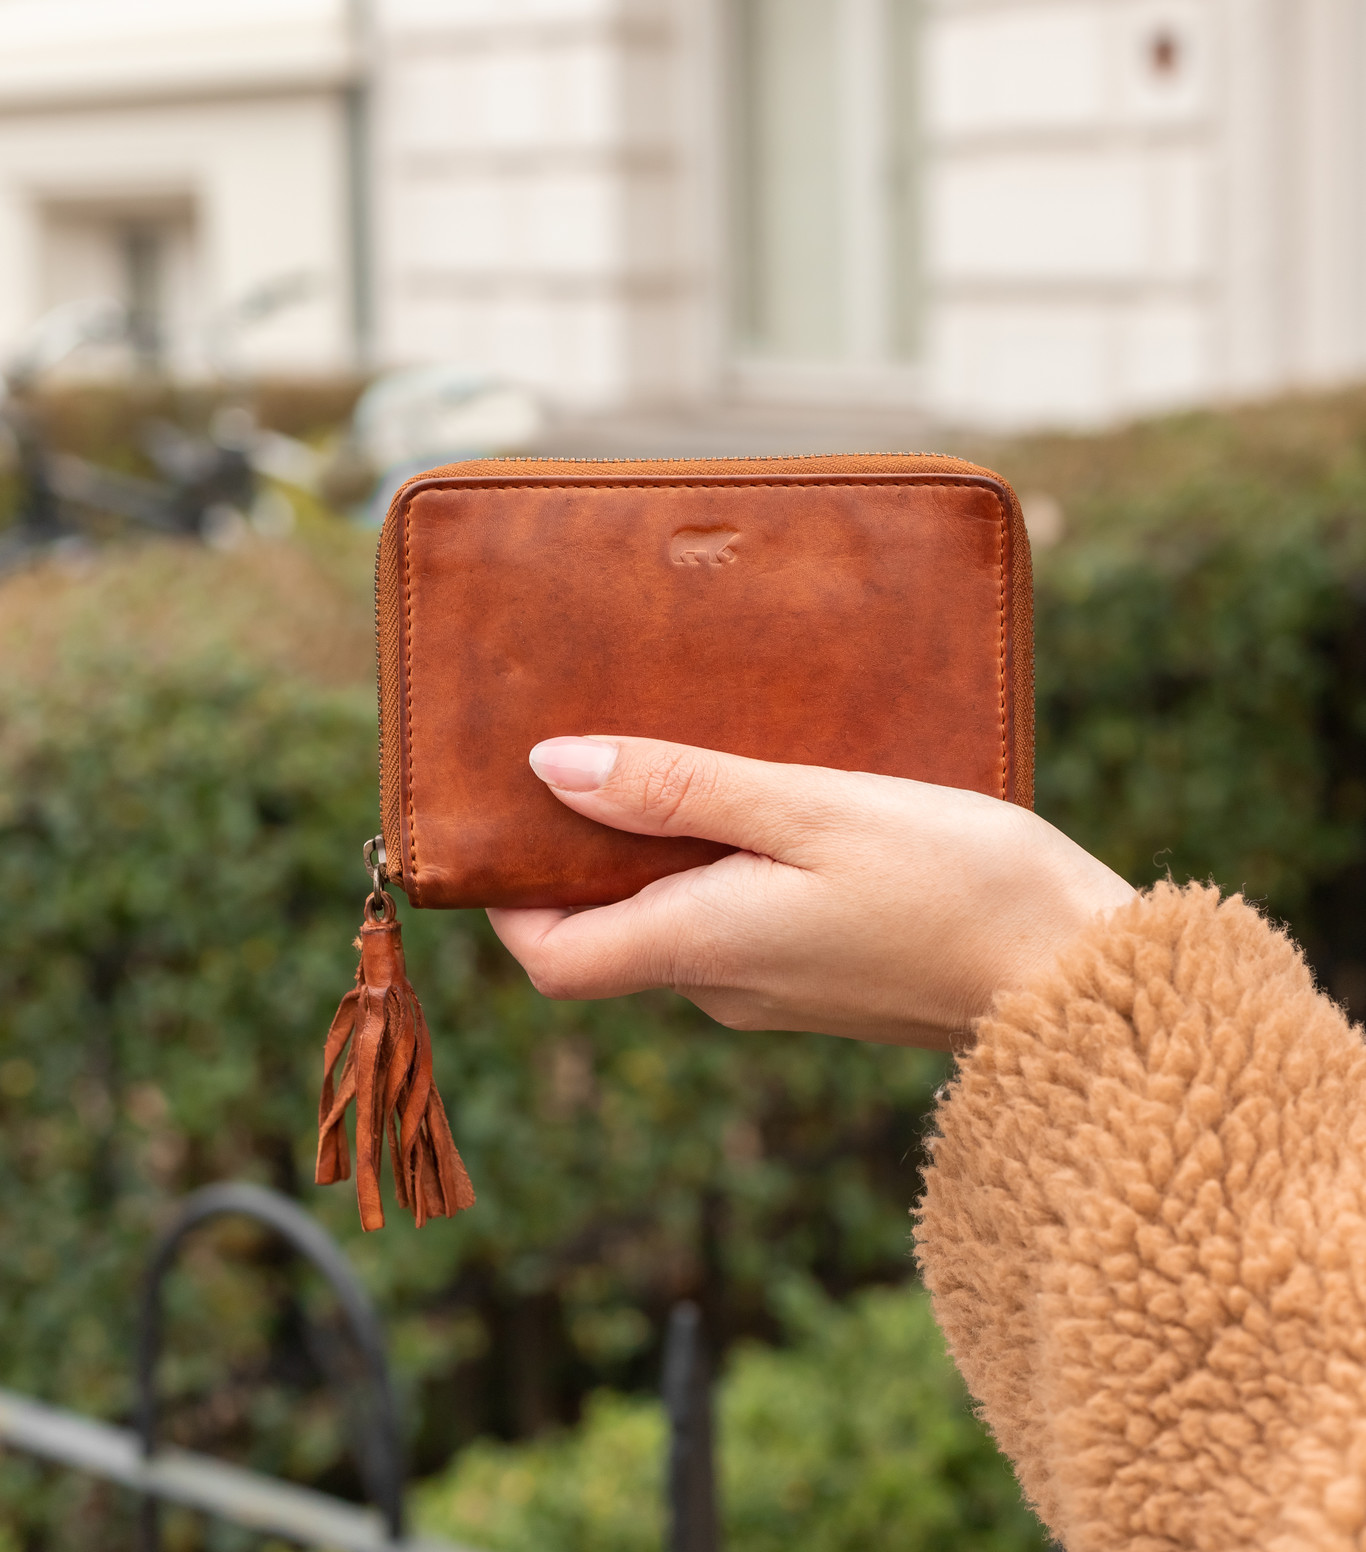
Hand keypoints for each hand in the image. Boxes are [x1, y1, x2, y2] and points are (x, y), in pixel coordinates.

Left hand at [487, 737, 1132, 1048]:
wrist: (1083, 980)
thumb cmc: (957, 884)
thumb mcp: (810, 810)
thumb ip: (681, 789)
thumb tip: (551, 769)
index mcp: (704, 947)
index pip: (553, 960)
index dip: (507, 899)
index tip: (502, 815)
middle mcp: (726, 984)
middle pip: (610, 928)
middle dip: (589, 846)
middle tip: (603, 740)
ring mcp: (778, 989)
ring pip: (680, 913)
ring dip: (667, 842)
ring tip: (693, 744)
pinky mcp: (827, 975)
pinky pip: (741, 915)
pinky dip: (730, 856)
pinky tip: (772, 789)